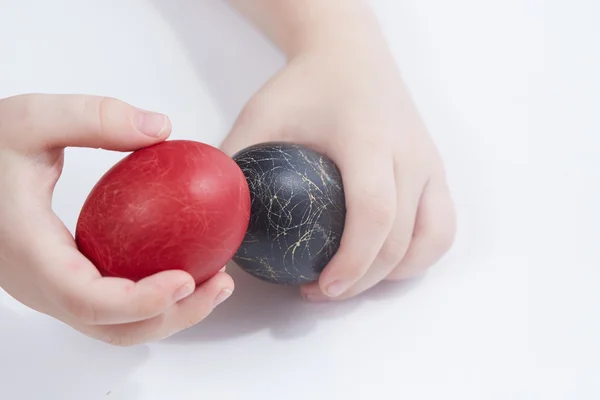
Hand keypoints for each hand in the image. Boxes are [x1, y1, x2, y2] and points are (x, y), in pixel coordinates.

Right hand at [0, 94, 233, 345]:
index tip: (187, 279)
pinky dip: (151, 298)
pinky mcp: (62, 282)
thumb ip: (93, 118)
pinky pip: (111, 305)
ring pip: (114, 324)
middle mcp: (39, 286)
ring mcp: (50, 290)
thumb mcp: (31, 118)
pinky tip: (182, 266)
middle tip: (220, 285)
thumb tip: (161, 128)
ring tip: (214, 282)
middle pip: (113, 327)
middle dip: (173, 315)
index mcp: (30, 254)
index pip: (89, 299)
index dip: (141, 301)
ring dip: (168, 313)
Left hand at [221, 32, 455, 300]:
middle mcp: (409, 153)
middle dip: (365, 280)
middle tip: (322, 290)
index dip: (353, 261)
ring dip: (396, 272)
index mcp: (368, 140)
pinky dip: (420, 253)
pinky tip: (385, 259)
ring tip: (355, 279)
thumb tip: (217, 223)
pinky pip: (441, 225)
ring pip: (433, 238)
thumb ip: (235, 164)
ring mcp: (430, 162)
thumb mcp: (259, 116)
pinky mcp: (436, 167)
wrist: (351, 53)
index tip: (320, 286)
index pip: (373, 213)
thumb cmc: (304, 86)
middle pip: (403, 238)